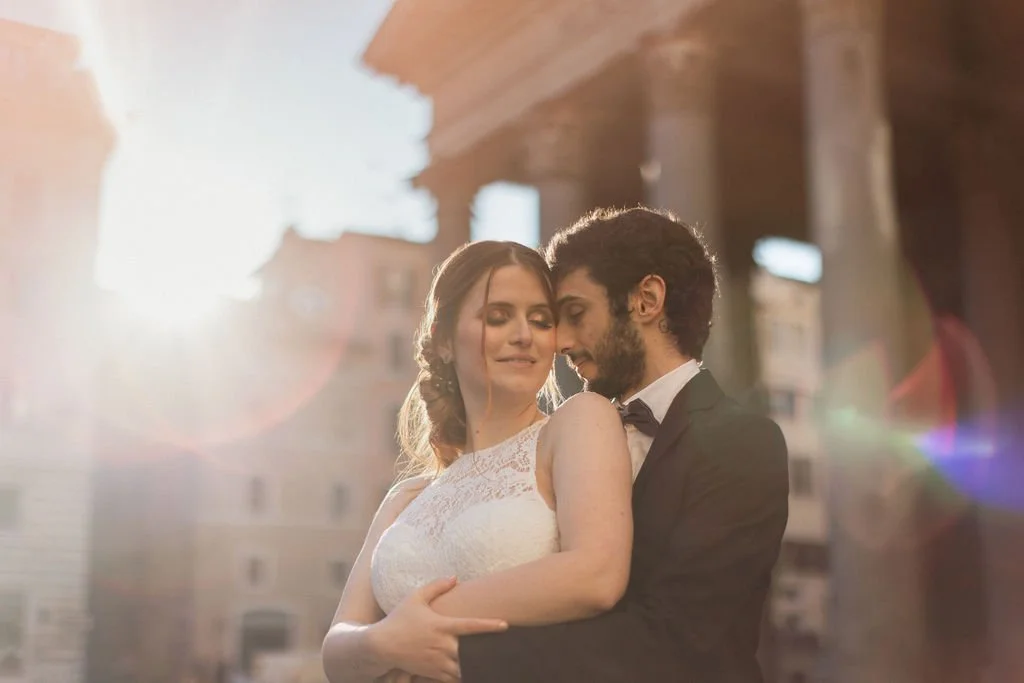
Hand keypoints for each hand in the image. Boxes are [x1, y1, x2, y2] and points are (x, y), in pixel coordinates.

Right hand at [373, 576, 505, 682]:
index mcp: (442, 626)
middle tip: (502, 647)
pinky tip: (469, 670)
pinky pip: (453, 678)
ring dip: (475, 665)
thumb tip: (455, 577)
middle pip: (472, 651)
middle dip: (486, 651)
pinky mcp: (433, 673)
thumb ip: (436, 586)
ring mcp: (438, 661)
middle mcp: (443, 645)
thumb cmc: (399, 619)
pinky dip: (462, 675)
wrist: (380, 646)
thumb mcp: (415, 598)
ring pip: (465, 668)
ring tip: (488, 661)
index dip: (489, 626)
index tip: (506, 625)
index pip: (471, 626)